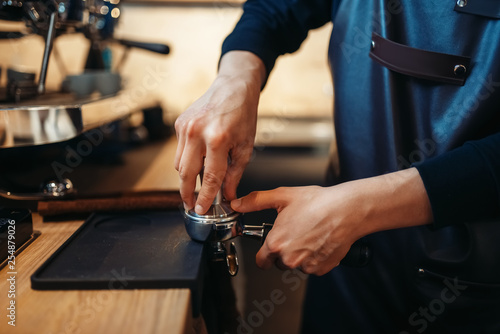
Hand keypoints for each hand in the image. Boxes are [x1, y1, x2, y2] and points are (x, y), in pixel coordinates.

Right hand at [174, 51, 265, 213]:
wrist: (233, 87)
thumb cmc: (242, 115)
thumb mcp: (245, 147)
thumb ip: (234, 174)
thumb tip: (227, 195)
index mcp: (217, 139)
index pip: (209, 177)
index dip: (205, 197)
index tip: (201, 209)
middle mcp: (197, 132)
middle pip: (186, 174)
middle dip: (187, 193)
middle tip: (191, 205)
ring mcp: (185, 127)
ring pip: (179, 164)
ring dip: (186, 179)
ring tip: (194, 188)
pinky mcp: (179, 124)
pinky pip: (179, 150)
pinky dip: (187, 160)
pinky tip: (197, 162)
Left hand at [231, 168, 432, 274]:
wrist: (347, 211)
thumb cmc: (317, 202)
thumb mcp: (282, 196)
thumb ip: (255, 201)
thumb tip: (237, 204)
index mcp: (276, 243)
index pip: (261, 261)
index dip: (264, 253)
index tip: (269, 248)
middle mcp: (289, 258)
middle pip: (279, 263)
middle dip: (284, 252)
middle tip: (295, 233)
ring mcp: (306, 266)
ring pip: (297, 265)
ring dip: (300, 255)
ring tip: (310, 234)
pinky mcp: (322, 269)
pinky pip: (313, 267)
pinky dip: (315, 258)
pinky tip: (320, 241)